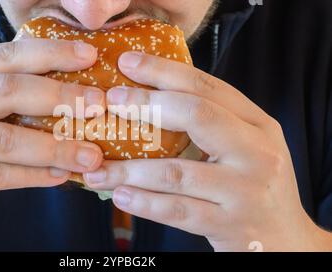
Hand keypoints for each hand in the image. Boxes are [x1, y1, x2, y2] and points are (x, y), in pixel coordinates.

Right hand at [0, 38, 104, 250]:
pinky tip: (61, 176)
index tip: (89, 55)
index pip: (5, 56)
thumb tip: (71, 94)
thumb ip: (5, 99)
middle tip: (98, 104)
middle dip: (59, 96)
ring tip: (91, 154)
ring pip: (4, 138)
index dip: (50, 53)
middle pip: (6, 90)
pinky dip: (34, 175)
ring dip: (55, 146)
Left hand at [84, 52, 331, 250]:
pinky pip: (177, 210)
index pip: (207, 88)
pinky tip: (120, 195)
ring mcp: (244, 190)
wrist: (286, 241)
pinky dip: (144, 203)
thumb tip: (149, 100)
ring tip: (96, 168)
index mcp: (258, 125)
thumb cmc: (254, 186)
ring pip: (176, 172)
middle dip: (146, 104)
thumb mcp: (246, 147)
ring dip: (129, 169)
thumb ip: (212, 124)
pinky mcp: (229, 225)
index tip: (127, 62)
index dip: (164, 72)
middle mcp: (256, 152)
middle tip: (110, 101)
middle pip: (197, 115)